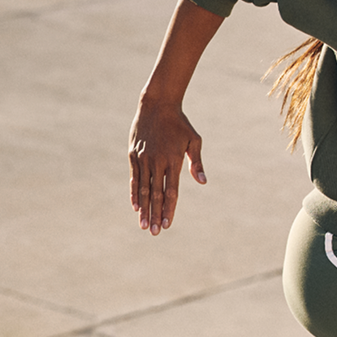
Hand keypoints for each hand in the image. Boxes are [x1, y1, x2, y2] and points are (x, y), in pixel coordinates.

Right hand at [128, 102, 207, 234]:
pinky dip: (134, 193)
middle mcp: (157, 161)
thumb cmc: (179, 123)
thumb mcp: (193, 140)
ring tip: (143, 225)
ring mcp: (143, 159)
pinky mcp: (133, 155)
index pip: (171, 191)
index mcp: (173, 160)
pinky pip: (134, 178)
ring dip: (144, 209)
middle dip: (156, 214)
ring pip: (143, 189)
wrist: (157, 104)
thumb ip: (196, 162)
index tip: (168, 224)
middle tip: (154, 232)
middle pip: (156, 194)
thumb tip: (202, 182)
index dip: (170, 209)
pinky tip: (136, 206)